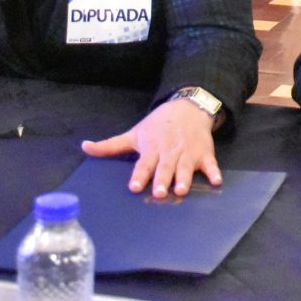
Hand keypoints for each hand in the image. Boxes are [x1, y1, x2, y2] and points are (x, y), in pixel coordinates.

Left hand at [82, 98, 219, 197]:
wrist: (188, 107)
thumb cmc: (158, 125)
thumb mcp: (134, 133)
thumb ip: (110, 146)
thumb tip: (84, 147)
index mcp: (152, 148)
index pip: (144, 163)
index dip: (139, 175)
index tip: (134, 186)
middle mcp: (169, 151)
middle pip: (165, 167)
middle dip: (162, 179)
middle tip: (159, 193)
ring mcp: (188, 153)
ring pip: (186, 167)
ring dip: (184, 177)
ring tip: (181, 190)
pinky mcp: (204, 153)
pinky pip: (210, 164)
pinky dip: (214, 172)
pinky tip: (216, 181)